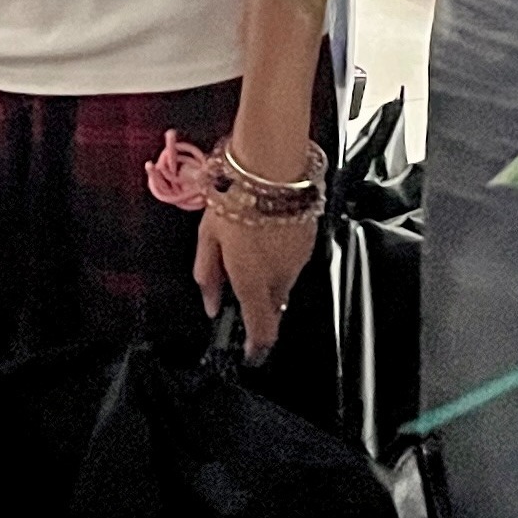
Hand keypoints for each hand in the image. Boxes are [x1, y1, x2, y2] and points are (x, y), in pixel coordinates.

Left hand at [194, 201, 318, 361]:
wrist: (272, 163)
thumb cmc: (235, 195)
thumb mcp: (208, 236)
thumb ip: (208, 274)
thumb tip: (210, 302)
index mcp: (252, 281)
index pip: (262, 329)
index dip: (257, 347)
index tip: (251, 354)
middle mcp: (280, 276)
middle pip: (272, 306)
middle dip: (258, 305)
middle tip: (239, 284)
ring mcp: (298, 259)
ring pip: (284, 282)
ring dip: (269, 277)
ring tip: (249, 246)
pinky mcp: (310, 240)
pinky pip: (294, 260)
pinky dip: (281, 257)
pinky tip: (266, 233)